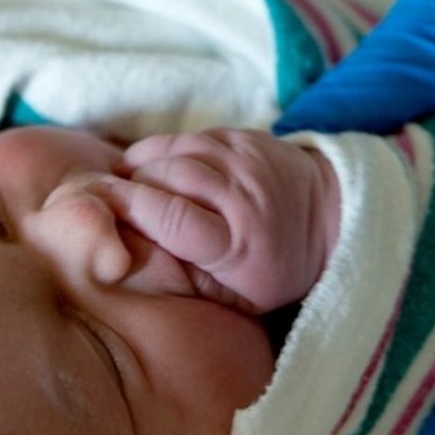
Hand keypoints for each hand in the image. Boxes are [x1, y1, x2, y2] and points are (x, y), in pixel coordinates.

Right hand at [98, 128, 340, 315]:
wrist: (329, 219)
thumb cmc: (275, 269)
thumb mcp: (237, 299)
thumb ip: (190, 283)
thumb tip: (136, 260)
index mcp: (238, 242)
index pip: (171, 215)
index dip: (131, 207)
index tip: (104, 208)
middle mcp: (243, 194)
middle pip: (167, 175)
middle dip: (132, 185)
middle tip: (111, 199)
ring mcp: (246, 158)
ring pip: (175, 149)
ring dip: (143, 164)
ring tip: (128, 182)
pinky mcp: (244, 135)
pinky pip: (190, 136)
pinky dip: (163, 150)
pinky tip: (154, 168)